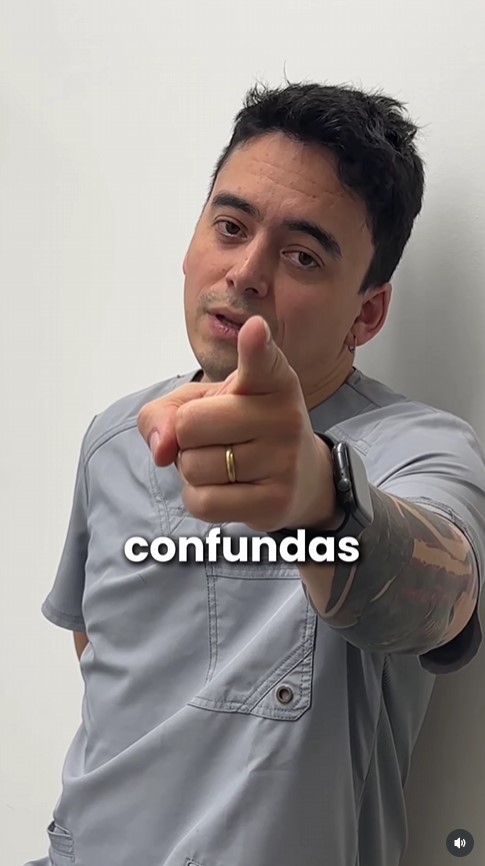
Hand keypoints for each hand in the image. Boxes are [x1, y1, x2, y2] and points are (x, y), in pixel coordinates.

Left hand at [137, 316, 338, 531]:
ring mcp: (284, 460)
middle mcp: (284, 416)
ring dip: (193, 471)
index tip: (254, 330)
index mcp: (272, 380)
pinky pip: (204, 502)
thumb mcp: (204, 404)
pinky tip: (225, 490)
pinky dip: (199, 498)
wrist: (300, 479)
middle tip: (215, 439)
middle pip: (190, 424)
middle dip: (186, 438)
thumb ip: (166, 411)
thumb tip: (162, 448)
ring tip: (224, 465)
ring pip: (194, 467)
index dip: (255, 346)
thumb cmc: (243, 431)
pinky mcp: (276, 501)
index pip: (262, 360)